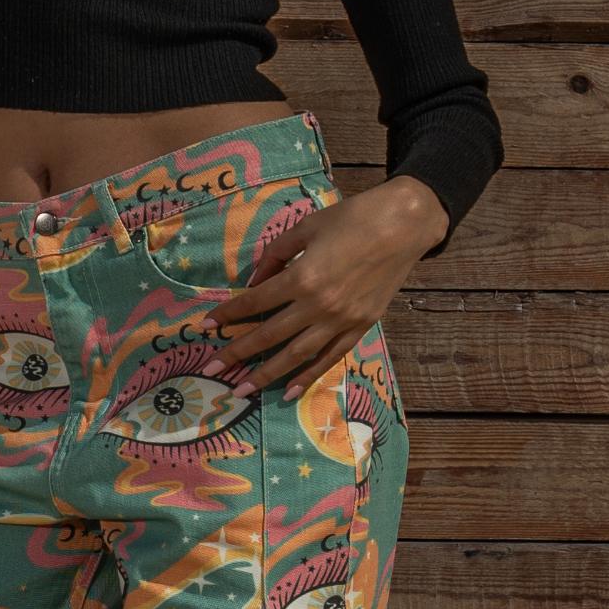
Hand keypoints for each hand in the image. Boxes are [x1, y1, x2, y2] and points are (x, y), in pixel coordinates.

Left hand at [213, 176, 444, 392]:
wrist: (404, 225)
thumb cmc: (352, 218)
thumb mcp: (305, 228)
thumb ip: (275, 255)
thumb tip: (254, 283)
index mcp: (302, 277)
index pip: (254, 302)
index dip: (227, 315)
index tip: (204, 326)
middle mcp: (319, 305)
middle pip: (269, 335)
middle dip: (236, 353)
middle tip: (211, 370)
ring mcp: (341, 320)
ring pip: (296, 355)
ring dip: (266, 374)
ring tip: (242, 389)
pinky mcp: (361, 326)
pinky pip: (330, 357)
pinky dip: (309, 375)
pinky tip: (289, 390)